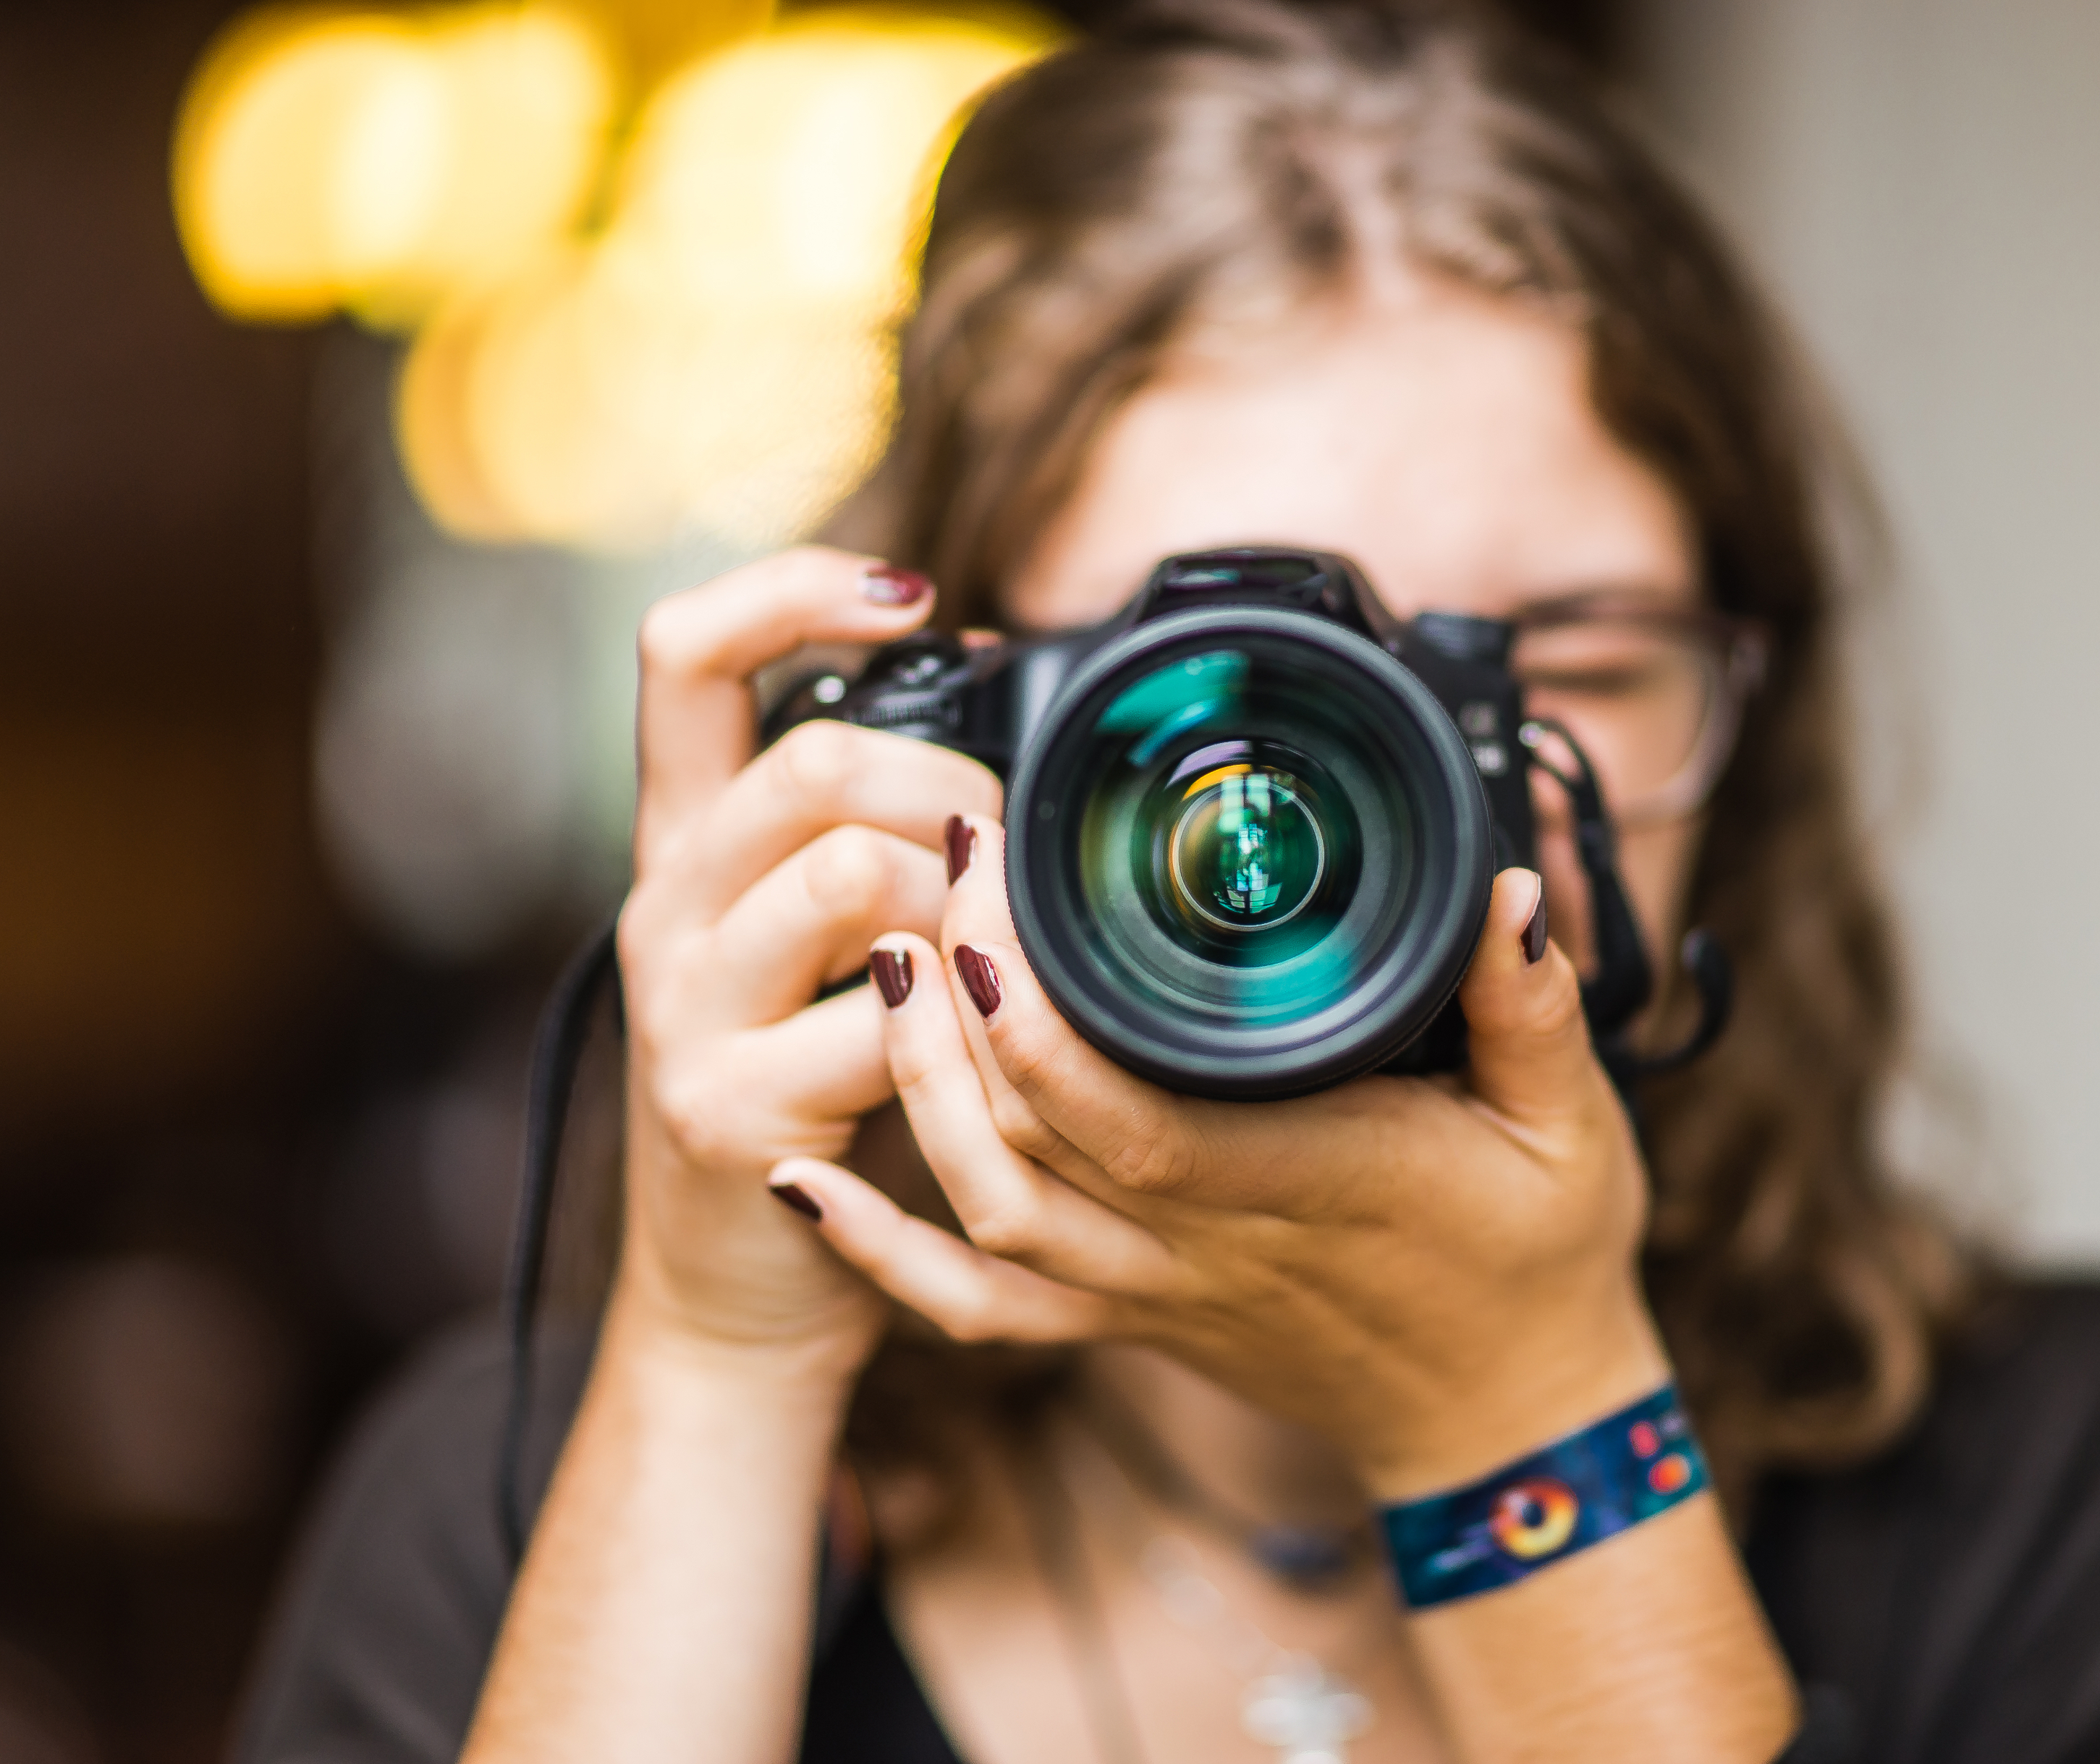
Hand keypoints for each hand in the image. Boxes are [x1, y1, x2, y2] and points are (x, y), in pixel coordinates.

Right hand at [610, 547, 999, 1372]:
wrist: (739, 1296)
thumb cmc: (820, 1097)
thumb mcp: (823, 943)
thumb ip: (873, 829)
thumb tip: (995, 690)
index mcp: (685, 846)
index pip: (682, 655)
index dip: (789, 589)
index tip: (911, 591)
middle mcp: (663, 911)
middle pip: (811, 764)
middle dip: (952, 789)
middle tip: (1007, 857)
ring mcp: (683, 1013)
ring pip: (851, 874)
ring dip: (964, 901)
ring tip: (994, 956)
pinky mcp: (727, 1111)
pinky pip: (887, 1023)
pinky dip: (966, 1022)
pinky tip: (982, 1050)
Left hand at [769, 816, 1670, 1494]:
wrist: (1501, 1420)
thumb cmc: (1536, 1266)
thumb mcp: (1571, 1126)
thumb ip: (1533, 1004)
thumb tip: (1505, 889)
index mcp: (1303, 1180)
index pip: (1126, 1106)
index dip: (1032, 1003)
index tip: (996, 871)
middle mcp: (1203, 1242)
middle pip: (1024, 1133)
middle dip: (951, 994)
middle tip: (929, 856)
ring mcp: (1150, 1289)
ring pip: (985, 1203)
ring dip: (911, 1084)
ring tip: (880, 955)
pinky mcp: (1126, 1317)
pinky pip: (977, 1301)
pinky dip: (880, 1250)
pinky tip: (800, 1183)